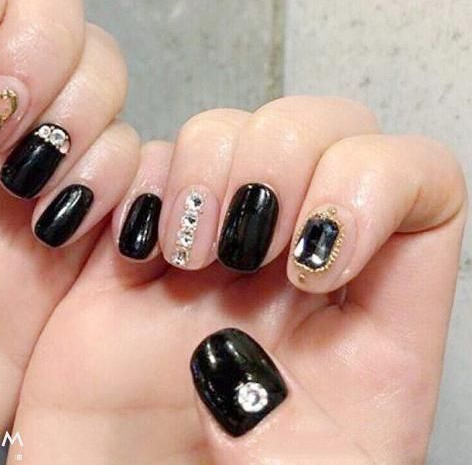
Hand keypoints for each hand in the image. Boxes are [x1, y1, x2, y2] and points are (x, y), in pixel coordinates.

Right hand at [11, 99, 465, 463]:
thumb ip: (315, 426)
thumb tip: (245, 341)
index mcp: (367, 307)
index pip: (418, 180)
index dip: (376, 186)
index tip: (314, 262)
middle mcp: (292, 254)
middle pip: (327, 125)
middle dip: (281, 160)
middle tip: (240, 246)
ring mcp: (215, 236)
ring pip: (232, 128)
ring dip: (205, 168)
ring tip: (181, 255)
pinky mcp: (140, 238)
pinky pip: (144, 161)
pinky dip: (138, 185)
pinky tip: (132, 251)